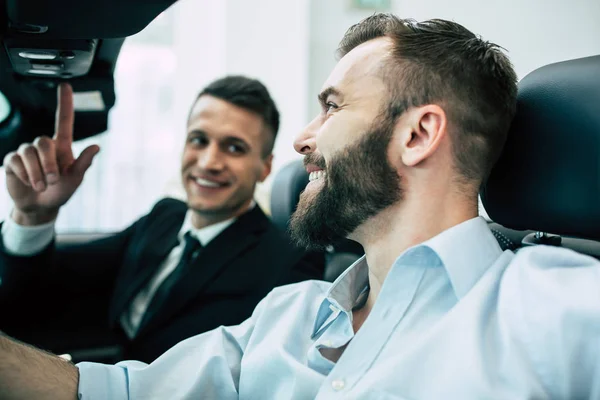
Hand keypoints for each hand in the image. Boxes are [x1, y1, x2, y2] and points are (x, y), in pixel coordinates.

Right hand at [3, 83, 99, 224]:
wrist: (40, 207)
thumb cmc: (61, 192)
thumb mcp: (75, 180)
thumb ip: (83, 163)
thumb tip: (97, 147)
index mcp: (62, 147)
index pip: (64, 120)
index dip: (65, 103)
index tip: (66, 85)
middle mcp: (44, 146)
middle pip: (43, 142)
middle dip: (48, 163)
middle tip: (53, 181)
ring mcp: (26, 152)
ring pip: (28, 151)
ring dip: (36, 172)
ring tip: (41, 186)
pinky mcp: (12, 161)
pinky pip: (15, 160)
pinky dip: (24, 174)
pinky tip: (28, 183)